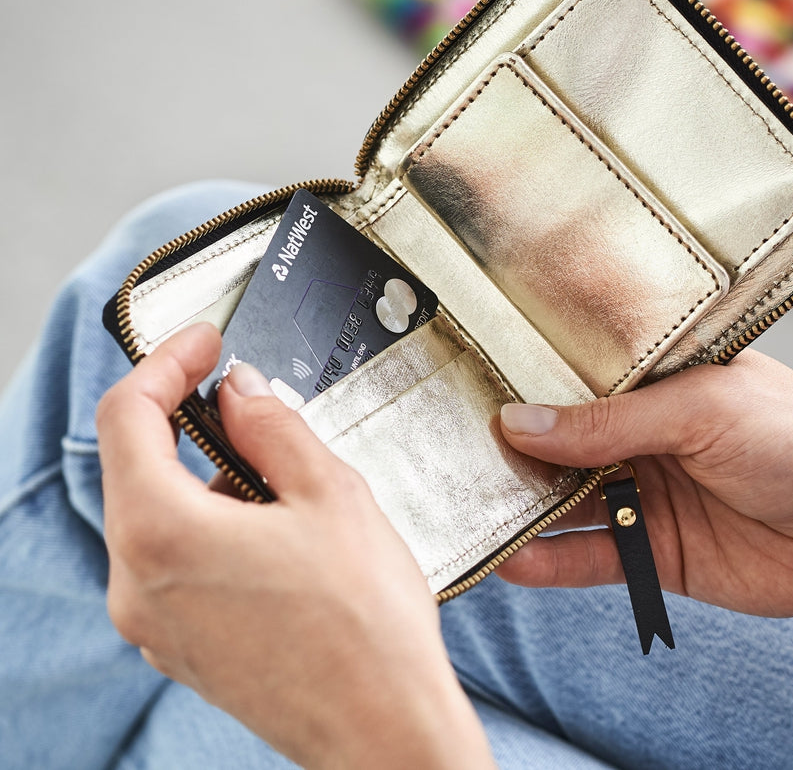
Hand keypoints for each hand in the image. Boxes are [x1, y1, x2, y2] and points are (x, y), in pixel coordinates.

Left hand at [98, 323, 494, 769]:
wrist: (384, 728)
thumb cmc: (365, 624)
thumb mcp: (329, 493)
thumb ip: (272, 426)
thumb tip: (240, 391)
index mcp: (162, 534)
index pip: (128, 416)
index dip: (165, 364)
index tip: (202, 343)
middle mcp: (138, 584)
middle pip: (136, 465)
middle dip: (189, 419)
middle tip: (248, 399)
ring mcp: (153, 622)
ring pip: (158, 513)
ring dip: (207, 476)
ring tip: (285, 480)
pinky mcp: (179, 644)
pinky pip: (174, 559)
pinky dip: (210, 523)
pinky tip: (275, 531)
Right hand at [498, 350, 792, 616]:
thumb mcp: (700, 410)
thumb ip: (609, 423)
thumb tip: (522, 422)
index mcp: (655, 384)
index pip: (574, 382)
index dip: (526, 389)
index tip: (470, 395)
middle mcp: (643, 437)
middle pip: (561, 444)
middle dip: (513, 451)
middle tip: (456, 455)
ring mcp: (646, 494)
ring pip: (568, 502)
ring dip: (523, 508)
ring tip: (471, 508)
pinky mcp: (656, 551)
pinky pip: (593, 556)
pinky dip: (552, 560)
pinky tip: (514, 558)